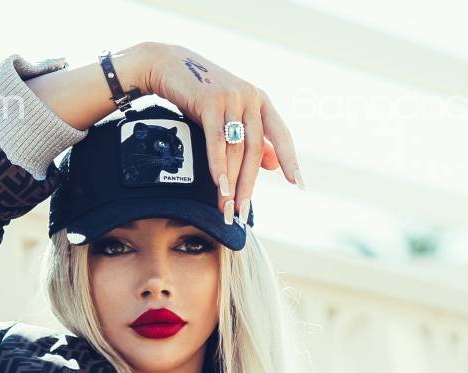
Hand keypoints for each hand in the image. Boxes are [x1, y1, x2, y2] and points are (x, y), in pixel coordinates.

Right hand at [138, 42, 303, 222]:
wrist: (169, 65)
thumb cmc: (201, 93)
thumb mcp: (231, 114)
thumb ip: (253, 138)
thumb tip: (274, 166)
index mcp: (260, 101)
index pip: (281, 135)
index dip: (290, 160)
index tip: (298, 184)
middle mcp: (249, 97)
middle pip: (254, 150)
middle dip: (248, 185)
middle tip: (241, 213)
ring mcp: (230, 98)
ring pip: (235, 149)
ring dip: (230, 183)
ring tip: (225, 208)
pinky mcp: (209, 101)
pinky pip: (216, 141)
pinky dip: (218, 166)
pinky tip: (219, 185)